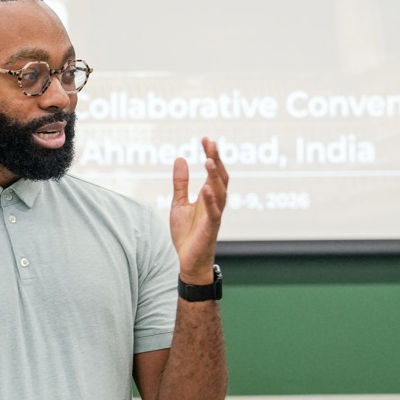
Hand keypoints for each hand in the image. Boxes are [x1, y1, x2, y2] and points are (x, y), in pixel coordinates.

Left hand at [170, 138, 228, 281]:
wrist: (187, 261)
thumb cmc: (186, 234)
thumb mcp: (179, 203)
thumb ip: (180, 183)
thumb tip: (181, 158)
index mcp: (208, 196)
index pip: (213, 171)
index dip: (211, 154)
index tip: (205, 139)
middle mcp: (214, 203)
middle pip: (220, 177)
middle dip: (217, 160)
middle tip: (211, 143)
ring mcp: (214, 215)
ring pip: (220, 192)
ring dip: (215, 176)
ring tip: (208, 160)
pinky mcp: (211, 228)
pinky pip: (214, 212)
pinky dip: (211, 200)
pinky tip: (206, 188)